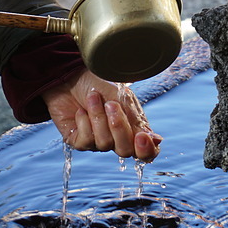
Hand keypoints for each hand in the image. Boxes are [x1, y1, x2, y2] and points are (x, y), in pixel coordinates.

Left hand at [42, 70, 162, 161]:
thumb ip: (136, 121)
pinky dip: (84, 121)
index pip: (145, 152)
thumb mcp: (122, 98)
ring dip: (98, 117)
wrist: (70, 74)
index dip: (146, 150)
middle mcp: (116, 138)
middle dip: (118, 127)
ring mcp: (97, 141)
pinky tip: (80, 110)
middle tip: (111, 104)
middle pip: (125, 150)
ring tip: (92, 98)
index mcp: (132, 128)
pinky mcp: (78, 141)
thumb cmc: (98, 83)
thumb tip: (157, 141)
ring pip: (105, 143)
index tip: (142, 136)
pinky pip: (86, 141)